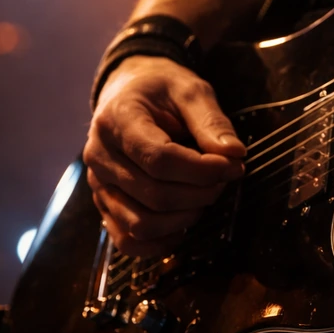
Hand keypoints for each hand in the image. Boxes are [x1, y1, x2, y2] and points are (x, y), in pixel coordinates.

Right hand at [83, 55, 245, 255]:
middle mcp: (100, 155)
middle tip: (225, 179)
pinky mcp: (104, 205)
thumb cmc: (160, 90)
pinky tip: (185, 223)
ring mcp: (98, 184)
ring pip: (142, 224)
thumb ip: (212, 122)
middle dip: (201, 193)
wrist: (128, 92)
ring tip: (206, 196)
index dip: (203, 170)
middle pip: (155, 194)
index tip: (234, 166)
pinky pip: (128, 241)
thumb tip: (235, 154)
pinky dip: (161, 242)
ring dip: (185, 218)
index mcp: (117, 120)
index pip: (159, 159)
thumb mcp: (190, 90)